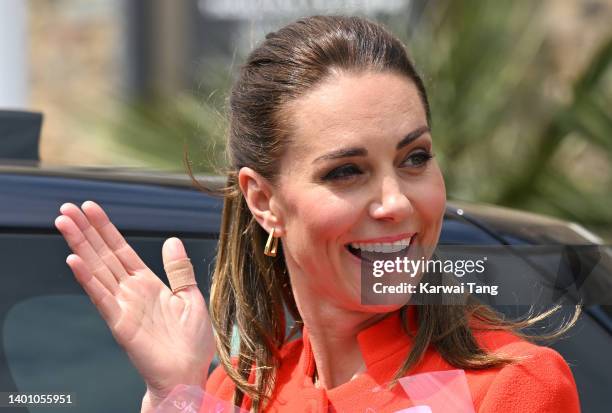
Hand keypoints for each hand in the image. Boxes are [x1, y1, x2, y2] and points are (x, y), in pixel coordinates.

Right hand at [54, 201, 214, 404]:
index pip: (121, 250)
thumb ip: (178, 270)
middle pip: (103, 255)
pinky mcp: (120, 324)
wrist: (187, 373)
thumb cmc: (191, 341)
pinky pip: (101, 298)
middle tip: (66, 207)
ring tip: (63, 223)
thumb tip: (172, 240)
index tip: (91, 208)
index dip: (106, 229)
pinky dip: (88, 280)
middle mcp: (131, 291)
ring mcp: (123, 306)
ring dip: (80, 246)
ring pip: (97, 270)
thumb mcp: (190, 297)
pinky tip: (74, 261)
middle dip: (86, 231)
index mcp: (147, 284)